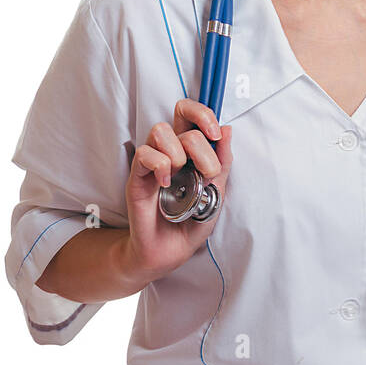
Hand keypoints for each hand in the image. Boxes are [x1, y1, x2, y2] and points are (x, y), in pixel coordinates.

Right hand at [123, 98, 232, 282]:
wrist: (170, 252)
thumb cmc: (191, 222)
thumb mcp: (217, 192)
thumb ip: (223, 162)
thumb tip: (227, 130)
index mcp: (190, 150)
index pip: (190, 112)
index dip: (204, 113)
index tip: (216, 134)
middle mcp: (171, 150)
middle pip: (179, 114)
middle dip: (201, 144)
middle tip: (207, 173)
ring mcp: (153, 162)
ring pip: (160, 130)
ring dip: (178, 152)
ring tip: (181, 177)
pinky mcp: (137, 177)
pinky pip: (144, 154)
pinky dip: (160, 165)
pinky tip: (166, 183)